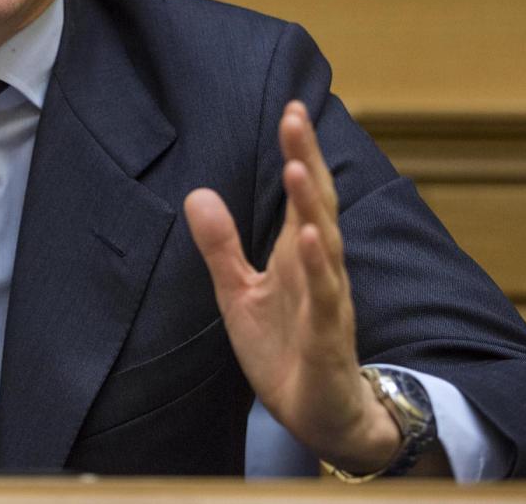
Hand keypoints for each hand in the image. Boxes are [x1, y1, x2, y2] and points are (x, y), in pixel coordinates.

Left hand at [182, 101, 400, 473]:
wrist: (319, 416)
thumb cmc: (286, 349)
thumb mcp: (239, 293)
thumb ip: (221, 245)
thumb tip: (197, 193)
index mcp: (298, 255)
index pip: (301, 195)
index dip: (298, 152)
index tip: (290, 109)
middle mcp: (320, 269)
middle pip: (317, 206)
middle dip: (307, 160)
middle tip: (295, 115)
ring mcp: (328, 302)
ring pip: (325, 245)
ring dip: (313, 206)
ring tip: (298, 167)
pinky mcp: (327, 338)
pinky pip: (326, 298)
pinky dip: (320, 268)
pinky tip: (311, 238)